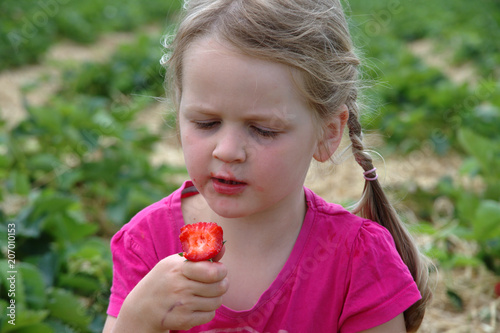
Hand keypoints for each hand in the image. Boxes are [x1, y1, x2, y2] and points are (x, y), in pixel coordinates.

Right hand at [111, 250, 227, 332]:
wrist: (143, 306)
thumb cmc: (165, 279)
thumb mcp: (177, 262)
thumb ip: (202, 255)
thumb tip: (223, 245)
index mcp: (179, 269)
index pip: (213, 272)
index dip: (222, 271)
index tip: (219, 270)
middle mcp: (180, 287)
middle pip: (219, 287)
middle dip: (222, 284)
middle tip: (217, 282)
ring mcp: (182, 305)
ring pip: (216, 301)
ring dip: (215, 297)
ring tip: (206, 293)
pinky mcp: (184, 320)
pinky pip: (209, 315)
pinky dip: (208, 310)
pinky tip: (198, 304)